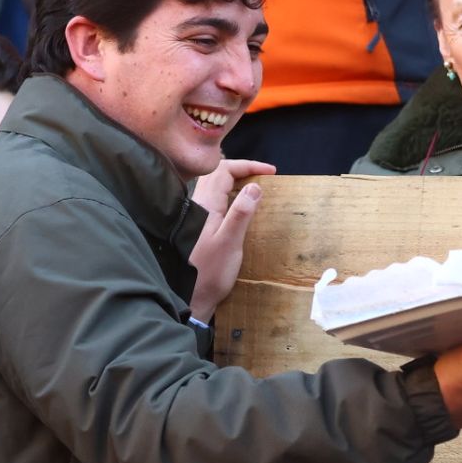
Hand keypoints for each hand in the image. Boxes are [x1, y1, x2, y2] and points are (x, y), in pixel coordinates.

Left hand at [187, 158, 275, 319]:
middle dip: (242, 169)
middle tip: (264, 177)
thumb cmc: (211, 272)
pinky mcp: (198, 227)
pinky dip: (230, 195)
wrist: (190, 296)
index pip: (225, 170)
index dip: (248, 166)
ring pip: (215, 186)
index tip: (271, 172)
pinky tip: (241, 208)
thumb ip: (241, 213)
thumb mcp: (230, 242)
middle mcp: (199, 205)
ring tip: (256, 189)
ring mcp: (197, 216)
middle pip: (218, 173)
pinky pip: (215, 200)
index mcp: (206, 205)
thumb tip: (255, 186)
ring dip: (236, 181)